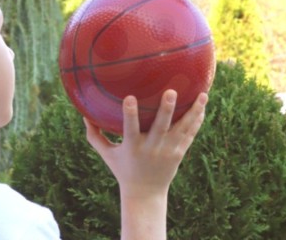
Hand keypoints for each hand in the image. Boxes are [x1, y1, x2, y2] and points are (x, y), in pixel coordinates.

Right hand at [85, 89, 207, 199]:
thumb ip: (95, 136)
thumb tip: (83, 114)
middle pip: (161, 127)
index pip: (130, 128)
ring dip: (193, 111)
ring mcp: (168, 151)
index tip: (129, 97)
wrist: (145, 194)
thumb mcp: (107, 155)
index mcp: (133, 147)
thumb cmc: (123, 169)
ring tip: (203, 94)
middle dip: (166, 110)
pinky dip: (197, 120)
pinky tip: (203, 104)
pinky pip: (190, 134)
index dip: (130, 114)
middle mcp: (152, 148)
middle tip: (171, 91)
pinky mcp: (179, 153)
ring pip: (182, 129)